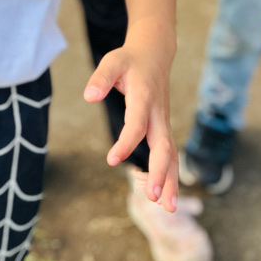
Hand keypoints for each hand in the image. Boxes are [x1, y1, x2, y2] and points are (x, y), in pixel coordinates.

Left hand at [83, 44, 177, 211]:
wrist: (155, 53)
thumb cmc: (130, 59)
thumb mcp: (112, 61)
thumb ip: (101, 78)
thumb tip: (89, 96)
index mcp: (144, 97)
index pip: (135, 125)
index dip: (125, 143)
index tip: (111, 159)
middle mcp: (157, 113)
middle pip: (163, 146)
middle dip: (160, 172)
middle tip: (152, 197)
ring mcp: (163, 122)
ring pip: (171, 154)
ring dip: (170, 180)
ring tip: (168, 207)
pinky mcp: (163, 128)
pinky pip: (170, 154)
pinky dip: (170, 175)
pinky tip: (165, 197)